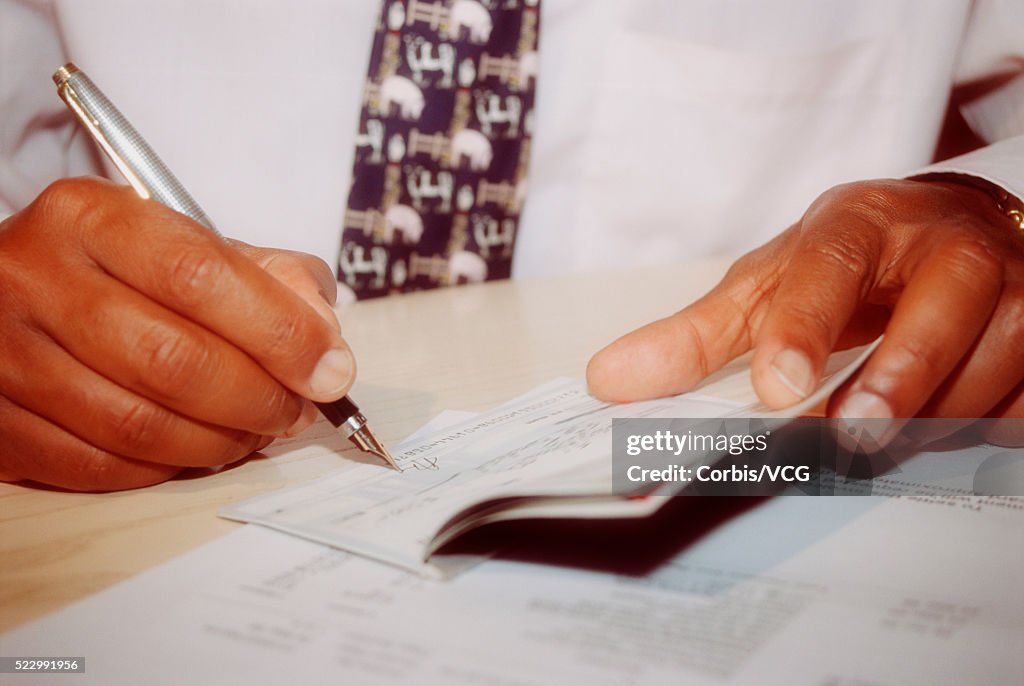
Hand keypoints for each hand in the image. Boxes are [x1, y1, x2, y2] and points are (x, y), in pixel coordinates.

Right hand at [0, 177, 353, 489]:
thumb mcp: (193, 244)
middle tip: (297, 410)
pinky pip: (97, 468)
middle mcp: (34, 279)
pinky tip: (196, 450)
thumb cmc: (122, 270)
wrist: (13, 290)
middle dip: (259, 398)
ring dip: (220, 442)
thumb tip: (325, 350)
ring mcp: (4, 355)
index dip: (280, 333)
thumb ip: (272, 280)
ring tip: (256, 431)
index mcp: (90, 218)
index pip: (200, 276)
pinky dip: (165, 470)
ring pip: (136, 426)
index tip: (329, 370)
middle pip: (171, 361)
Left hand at [587, 178, 1023, 441]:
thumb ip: (694, 336)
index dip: (803, 325)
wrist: (943, 235)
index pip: (830, 265)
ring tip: (885, 437)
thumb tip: (607, 380)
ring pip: (990, 365)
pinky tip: (944, 433)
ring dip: (932, 418)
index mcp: (860, 223)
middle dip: (896, 379)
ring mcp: (1015, 285)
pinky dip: (984, 428)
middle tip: (850, 436)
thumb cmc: (845, 266)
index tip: (774, 389)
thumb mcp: (767, 288)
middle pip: (939, 308)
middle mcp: (947, 243)